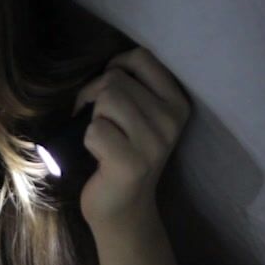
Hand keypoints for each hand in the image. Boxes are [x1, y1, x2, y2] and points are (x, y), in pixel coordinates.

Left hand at [72, 46, 191, 229]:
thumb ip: (131, 86)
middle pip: (116, 80)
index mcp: (177, 103)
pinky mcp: (131, 163)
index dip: (114, 67)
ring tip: (103, 140)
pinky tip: (100, 158)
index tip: (108, 91)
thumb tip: (106, 66)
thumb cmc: (122, 153)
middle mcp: (171, 121)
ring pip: (106, 100)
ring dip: (93, 119)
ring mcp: (154, 143)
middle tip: (99, 123)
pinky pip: (95, 130)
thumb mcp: (139, 115)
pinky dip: (87, 142)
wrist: (123, 206)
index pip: (141, 58)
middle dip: (96, 97)